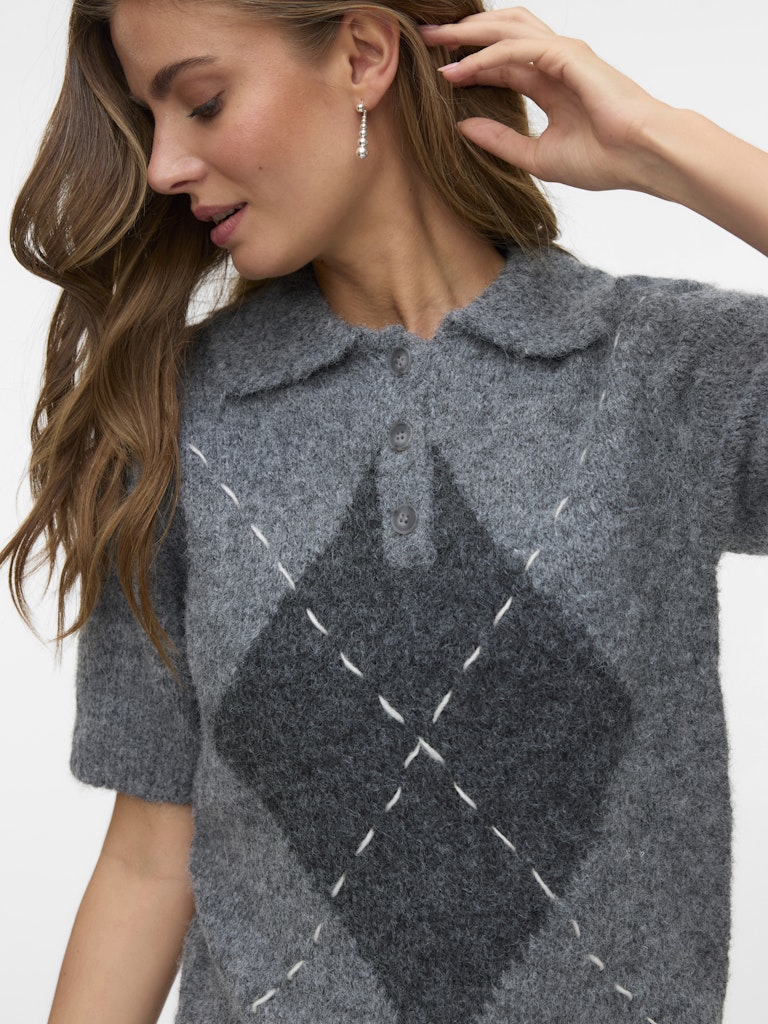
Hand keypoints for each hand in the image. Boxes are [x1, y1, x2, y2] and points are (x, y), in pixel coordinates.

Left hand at [419, 7, 672, 195]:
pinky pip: (517, 49)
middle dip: (462, 34)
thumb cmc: (604, 160)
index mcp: (550, 83)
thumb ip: (500, 141)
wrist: (642, 157)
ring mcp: (563, 55)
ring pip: (507, 29)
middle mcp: (555, 62)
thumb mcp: (536, 156)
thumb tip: (462, 130)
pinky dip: (487, 56)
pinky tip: (461, 69)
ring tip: (437, 40)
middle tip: (426, 38)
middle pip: (500, 33)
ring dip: (469, 33)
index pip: (501, 62)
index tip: (436, 72)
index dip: (468, 63)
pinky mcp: (568, 56)